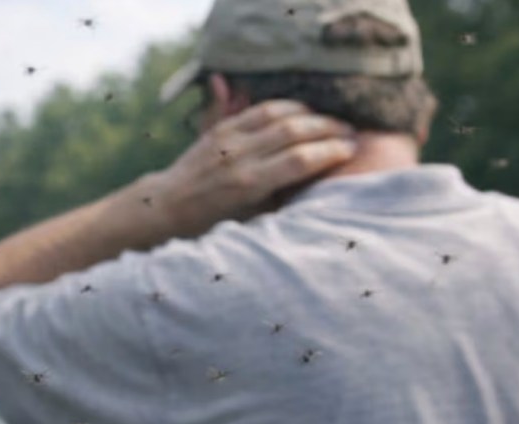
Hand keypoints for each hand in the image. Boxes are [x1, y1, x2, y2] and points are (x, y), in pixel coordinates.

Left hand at [142, 99, 356, 237]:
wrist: (166, 206)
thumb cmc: (212, 222)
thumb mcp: (249, 219)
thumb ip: (281, 198)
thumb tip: (318, 185)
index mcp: (248, 184)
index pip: (301, 159)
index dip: (331, 151)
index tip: (352, 150)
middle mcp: (239, 157)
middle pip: (295, 131)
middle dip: (328, 128)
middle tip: (352, 132)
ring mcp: (228, 139)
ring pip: (279, 113)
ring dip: (311, 113)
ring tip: (332, 120)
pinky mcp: (219, 128)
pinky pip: (259, 109)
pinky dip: (285, 106)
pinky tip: (303, 111)